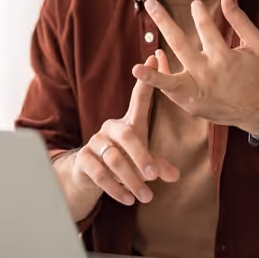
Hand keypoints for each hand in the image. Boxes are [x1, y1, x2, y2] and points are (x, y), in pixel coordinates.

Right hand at [70, 55, 180, 206]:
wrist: (86, 175)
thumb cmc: (121, 160)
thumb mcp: (142, 161)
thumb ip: (157, 165)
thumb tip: (175, 175)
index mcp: (128, 123)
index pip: (138, 98)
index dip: (146, 81)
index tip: (154, 58)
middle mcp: (110, 128)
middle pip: (127, 135)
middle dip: (142, 156)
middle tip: (154, 175)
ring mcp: (95, 142)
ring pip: (113, 158)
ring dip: (131, 179)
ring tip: (146, 196)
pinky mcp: (83, 159)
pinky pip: (98, 173)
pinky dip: (115, 188)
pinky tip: (127, 200)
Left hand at [133, 0, 258, 132]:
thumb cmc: (258, 74)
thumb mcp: (257, 45)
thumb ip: (240, 21)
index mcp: (225, 57)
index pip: (206, 29)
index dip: (199, 14)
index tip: (194, 4)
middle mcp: (208, 74)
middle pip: (180, 44)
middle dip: (164, 21)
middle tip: (151, 4)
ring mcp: (197, 91)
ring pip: (170, 82)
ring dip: (152, 74)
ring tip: (135, 68)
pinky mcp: (191, 104)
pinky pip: (170, 90)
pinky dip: (159, 78)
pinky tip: (150, 62)